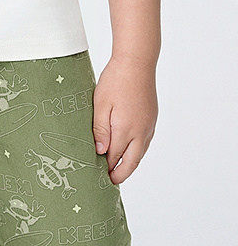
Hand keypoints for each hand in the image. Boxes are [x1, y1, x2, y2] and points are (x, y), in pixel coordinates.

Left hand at [92, 55, 158, 183]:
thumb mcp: (100, 106)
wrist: (137, 62)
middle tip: (107, 184)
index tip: (94, 179)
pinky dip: (135, 153)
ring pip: (139, 154)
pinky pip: (144, 143)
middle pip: (131, 162)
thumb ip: (100, 131)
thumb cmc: (115, 82)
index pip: (114, 158)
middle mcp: (141, 131)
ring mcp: (149, 126)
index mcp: (126, 129)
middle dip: (119, 175)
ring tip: (114, 172)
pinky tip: (126, 153)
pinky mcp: (151, 119)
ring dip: (128, 165)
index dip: (104, 170)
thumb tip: (100, 153)